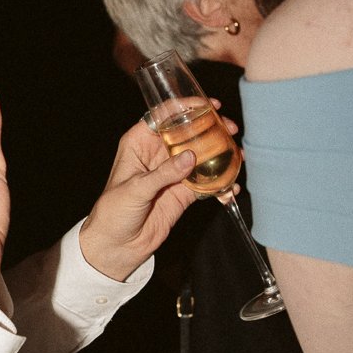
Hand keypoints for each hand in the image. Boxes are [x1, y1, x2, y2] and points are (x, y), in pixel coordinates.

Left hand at [78, 112, 226, 280]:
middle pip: (188, 132)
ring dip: (221, 154)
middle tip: (230, 129)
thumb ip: (163, 174)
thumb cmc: (114, 212)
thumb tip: (191, 157)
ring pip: (201, 155)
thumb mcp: (135, 189)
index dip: (186, 107)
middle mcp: (158, 153)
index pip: (164, 116)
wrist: (116, 246)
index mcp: (139, 143)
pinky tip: (232, 187)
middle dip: (211, 128)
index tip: (208, 106)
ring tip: (239, 155)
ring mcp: (173, 172)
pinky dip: (221, 183)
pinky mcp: (184, 192)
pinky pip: (207, 182)